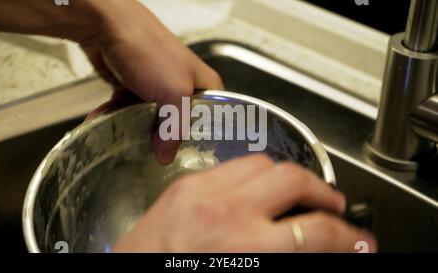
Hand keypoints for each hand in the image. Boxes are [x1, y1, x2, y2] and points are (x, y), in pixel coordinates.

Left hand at [0, 0, 222, 164]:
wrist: (106, 24)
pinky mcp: (136, 88)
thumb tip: (165, 159)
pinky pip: (129, 111)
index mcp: (205, 87)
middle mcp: (185, 89)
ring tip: (119, 141)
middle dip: (163, 141)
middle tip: (153, 159)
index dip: (203, 143)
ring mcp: (159, 88)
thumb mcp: (173, 91)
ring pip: (151, 120)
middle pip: (180, 126)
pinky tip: (103, 122)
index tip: (189, 162)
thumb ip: (174, 128)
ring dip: (133, 129)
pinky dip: (116, 117)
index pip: (213, 123)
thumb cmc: (149, 51)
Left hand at [114, 154, 376, 252]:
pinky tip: (255, 187)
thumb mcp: (245, 272)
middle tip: (333, 205)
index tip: (358, 240)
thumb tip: (310, 247)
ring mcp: (203, 192)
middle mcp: (227, 212)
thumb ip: (281, 255)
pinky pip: (230, 166)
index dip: (349, 237)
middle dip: (323, 191)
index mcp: (246, 248)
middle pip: (294, 180)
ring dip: (288, 174)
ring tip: (296, 189)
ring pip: (263, 162)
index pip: (317, 232)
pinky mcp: (185, 184)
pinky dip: (252, 173)